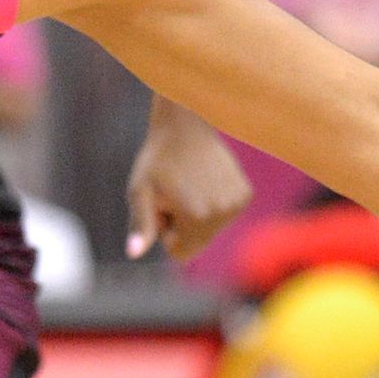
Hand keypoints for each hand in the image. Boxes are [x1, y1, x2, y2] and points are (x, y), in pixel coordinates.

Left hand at [127, 108, 252, 261]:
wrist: (186, 123)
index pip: (180, 254)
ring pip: (211, 229)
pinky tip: (206, 178)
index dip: (166, 233)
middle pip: (198, 243)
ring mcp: (237, 204)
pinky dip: (213, 202)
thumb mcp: (139, 192)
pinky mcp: (245, 194)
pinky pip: (224, 215)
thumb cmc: (157, 159)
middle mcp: (223, 213)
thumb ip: (140, 226)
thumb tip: (133, 254)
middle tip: (175, 193)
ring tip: (190, 183)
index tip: (162, 206)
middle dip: (183, 225)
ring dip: (197, 213)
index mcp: (197, 217)